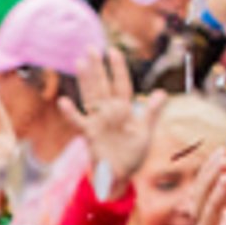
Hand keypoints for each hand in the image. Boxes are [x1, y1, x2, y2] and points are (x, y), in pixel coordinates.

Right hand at [59, 47, 165, 193]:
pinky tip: (64, 102)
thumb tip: (161, 93)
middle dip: (97, 68)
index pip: (121, 85)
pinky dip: (71, 113)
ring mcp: (98, 122)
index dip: (118, 69)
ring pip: (91, 97)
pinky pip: (79, 122)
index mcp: (124, 110)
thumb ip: (152, 113)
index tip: (113, 51)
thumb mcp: (145, 134)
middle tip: (90, 48)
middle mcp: (109, 112)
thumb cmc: (133, 155)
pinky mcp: (90, 135)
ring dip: (86, 81)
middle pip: (103, 85)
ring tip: (80, 63)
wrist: (120, 176)